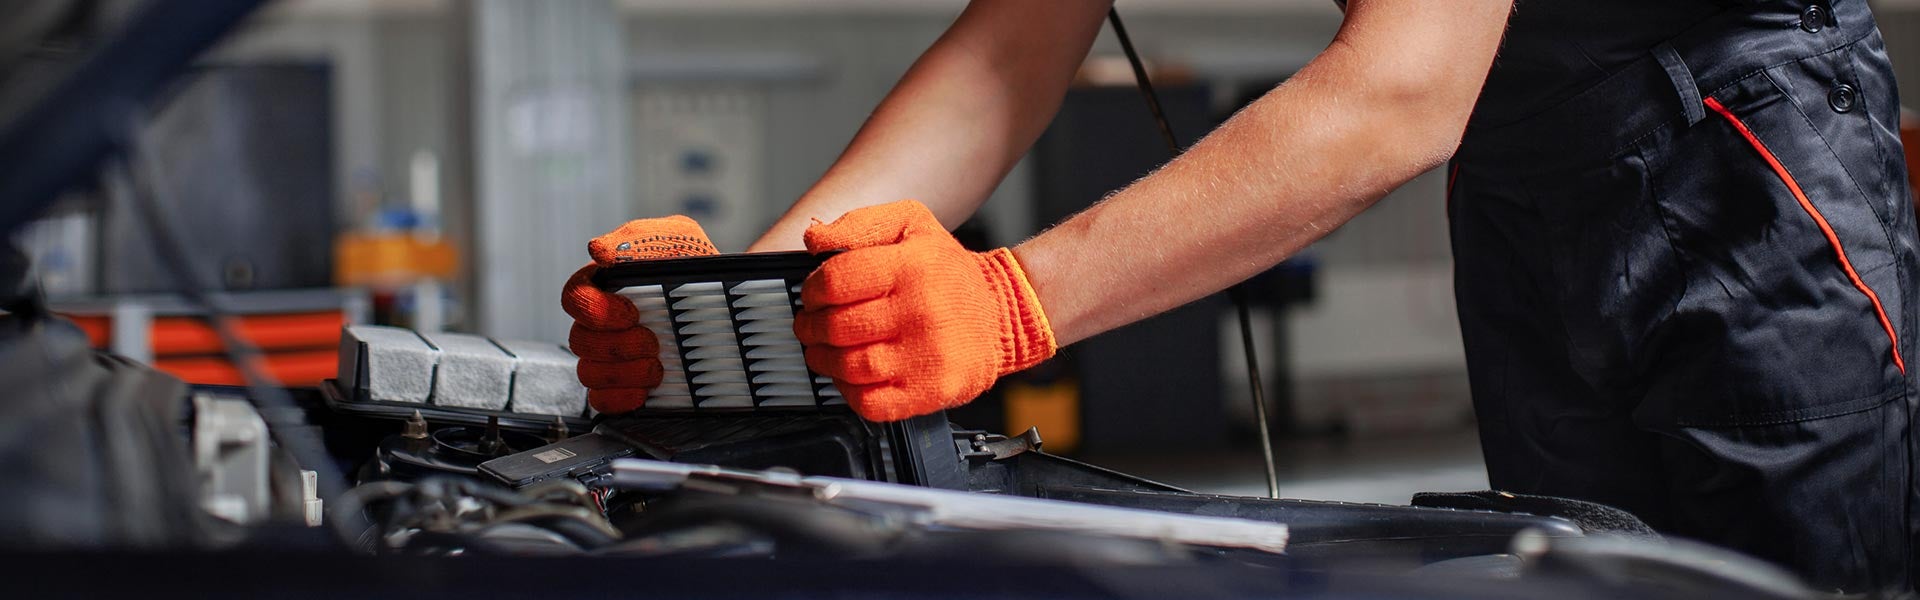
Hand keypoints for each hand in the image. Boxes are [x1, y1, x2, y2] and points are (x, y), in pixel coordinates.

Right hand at [560, 216, 717, 412]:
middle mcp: (601, 322)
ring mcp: (609, 356)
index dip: (595, 309)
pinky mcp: (623, 386)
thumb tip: (599, 250)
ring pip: (589, 372)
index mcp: (604, 285)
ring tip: (657, 367)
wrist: (731, 304)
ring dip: (623, 373)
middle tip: (652, 342)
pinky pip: (601, 400)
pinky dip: (620, 398)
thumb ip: (640, 237)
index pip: (573, 297)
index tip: (632, 312)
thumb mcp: (678, 239)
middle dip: (617, 345)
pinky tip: (645, 390)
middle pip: (580, 340)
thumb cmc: (697, 267)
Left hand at [796, 200, 1055, 420]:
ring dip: (824, 360)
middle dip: (811, 327)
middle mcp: (921, 311)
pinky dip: (849, 392)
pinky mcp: (932, 391)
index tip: (812, 296)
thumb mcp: (911, 224)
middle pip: (837, 327)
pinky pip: (871, 403)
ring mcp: (928, 356)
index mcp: (912, 266)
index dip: (811, 290)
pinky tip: (851, 376)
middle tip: (811, 325)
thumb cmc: (948, 271)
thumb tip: (815, 238)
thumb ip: (859, 224)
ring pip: (849, 366)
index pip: (835, 281)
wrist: (1002, 314)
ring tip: (824, 351)